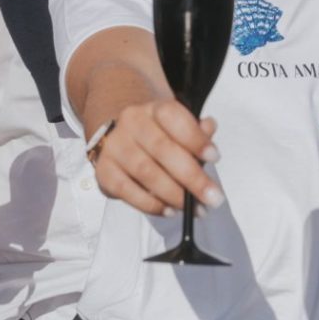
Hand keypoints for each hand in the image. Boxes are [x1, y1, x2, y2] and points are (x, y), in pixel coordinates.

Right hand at [94, 100, 221, 217]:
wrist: (124, 137)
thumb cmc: (160, 136)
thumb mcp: (181, 129)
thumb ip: (197, 133)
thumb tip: (209, 127)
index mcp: (153, 109)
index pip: (172, 117)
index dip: (194, 138)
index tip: (214, 157)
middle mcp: (130, 123)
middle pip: (161, 148)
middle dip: (191, 177)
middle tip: (213, 198)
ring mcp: (114, 146)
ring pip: (145, 171)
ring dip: (174, 194)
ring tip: (195, 209)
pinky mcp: (104, 171)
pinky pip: (126, 190)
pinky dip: (150, 204)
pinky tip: (169, 210)